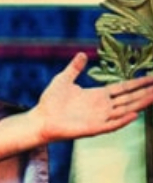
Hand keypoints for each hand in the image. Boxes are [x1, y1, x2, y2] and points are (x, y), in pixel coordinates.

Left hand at [31, 52, 152, 141]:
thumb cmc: (50, 102)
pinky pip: (111, 125)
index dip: (138, 83)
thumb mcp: (63, 79)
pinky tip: (134, 114)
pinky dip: (122, 120)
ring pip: (124, 110)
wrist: (40, 119)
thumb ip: (75, 68)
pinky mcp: (93, 129)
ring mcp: (99, 118)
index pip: (123, 88)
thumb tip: (82, 54)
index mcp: (98, 96)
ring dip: (140, 104)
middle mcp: (102, 107)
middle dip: (145, 93)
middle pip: (129, 99)